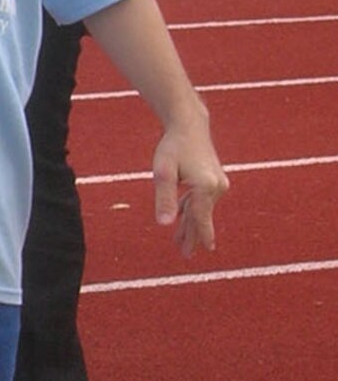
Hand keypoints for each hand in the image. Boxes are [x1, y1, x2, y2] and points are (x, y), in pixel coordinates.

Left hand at [153, 119, 228, 254]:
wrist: (189, 127)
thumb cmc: (173, 148)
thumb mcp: (163, 173)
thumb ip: (165, 199)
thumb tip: (165, 224)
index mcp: (206, 186)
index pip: (200, 217)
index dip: (200, 235)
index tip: (204, 250)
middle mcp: (216, 187)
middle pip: (202, 216)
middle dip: (193, 235)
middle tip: (186, 254)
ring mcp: (218, 184)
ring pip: (202, 210)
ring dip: (191, 225)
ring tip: (180, 243)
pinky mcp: (214, 181)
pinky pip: (202, 201)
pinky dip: (192, 211)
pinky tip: (183, 220)